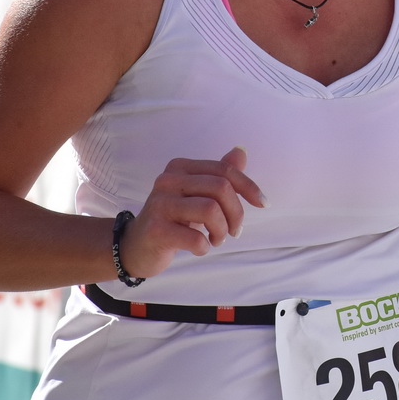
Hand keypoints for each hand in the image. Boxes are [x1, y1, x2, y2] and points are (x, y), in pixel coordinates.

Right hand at [117, 148, 266, 277]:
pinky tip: (200, 247)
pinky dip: (205, 246)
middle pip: (221, 188)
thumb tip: (241, 152)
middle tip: (234, 231)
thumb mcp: (197, 195)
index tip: (263, 204)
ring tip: (217, 239)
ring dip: (222, 231)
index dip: (249, 187)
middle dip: (236, 213)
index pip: (224, 169)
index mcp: (180, 167)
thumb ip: (218, 175)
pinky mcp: (156, 230)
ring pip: (211, 210)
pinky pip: (195, 237)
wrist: (136, 246)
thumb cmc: (173, 219)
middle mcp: (167, 180)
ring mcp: (160, 204)